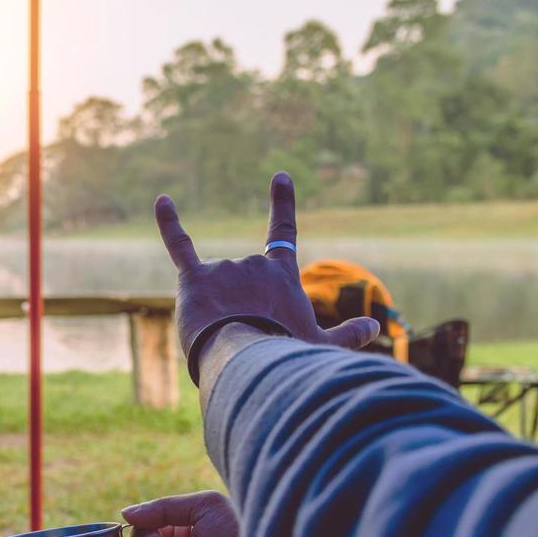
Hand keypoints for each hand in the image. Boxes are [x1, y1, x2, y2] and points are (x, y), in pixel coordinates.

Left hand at [155, 172, 378, 354]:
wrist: (251, 360)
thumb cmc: (288, 355)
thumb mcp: (322, 346)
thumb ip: (346, 336)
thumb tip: (374, 328)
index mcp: (282, 275)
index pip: (284, 233)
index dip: (282, 205)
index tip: (279, 176)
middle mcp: (254, 264)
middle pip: (240, 282)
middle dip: (237, 311)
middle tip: (245, 342)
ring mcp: (224, 269)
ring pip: (214, 286)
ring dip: (216, 310)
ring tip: (226, 338)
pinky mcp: (196, 279)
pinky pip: (180, 244)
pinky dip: (170, 222)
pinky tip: (163, 200)